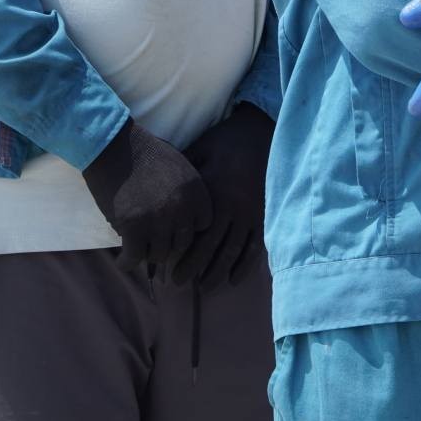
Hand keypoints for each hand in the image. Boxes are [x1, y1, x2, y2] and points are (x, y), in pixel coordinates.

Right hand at [82, 120, 213, 273]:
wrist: (114, 146)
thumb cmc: (145, 153)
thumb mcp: (180, 167)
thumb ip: (188, 194)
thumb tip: (186, 222)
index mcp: (197, 193)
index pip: (203, 226)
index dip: (188, 228)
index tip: (175, 229)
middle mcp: (182, 210)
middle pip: (181, 244)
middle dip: (168, 245)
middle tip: (155, 245)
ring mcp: (158, 221)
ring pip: (159, 255)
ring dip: (148, 254)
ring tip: (138, 251)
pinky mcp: (132, 229)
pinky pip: (134, 258)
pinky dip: (127, 263)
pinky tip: (124, 261)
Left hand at [171, 103, 272, 289]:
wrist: (260, 133)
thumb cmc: (225, 141)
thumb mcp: (199, 151)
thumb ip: (182, 172)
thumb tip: (156, 188)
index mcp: (213, 194)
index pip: (194, 231)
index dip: (181, 251)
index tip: (165, 264)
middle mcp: (232, 208)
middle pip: (211, 246)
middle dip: (194, 268)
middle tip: (177, 283)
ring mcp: (250, 214)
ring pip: (232, 251)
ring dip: (217, 272)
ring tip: (204, 287)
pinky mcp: (263, 215)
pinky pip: (255, 246)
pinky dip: (244, 265)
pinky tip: (233, 280)